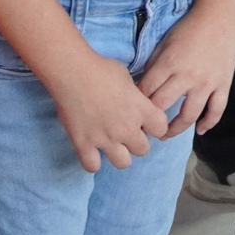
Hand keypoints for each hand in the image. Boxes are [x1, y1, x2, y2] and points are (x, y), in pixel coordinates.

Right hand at [45, 49, 169, 172]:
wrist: (73, 72)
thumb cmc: (101, 68)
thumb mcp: (127, 77)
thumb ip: (135, 96)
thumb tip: (135, 101)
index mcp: (141, 109)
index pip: (161, 129)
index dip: (155, 125)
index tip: (146, 122)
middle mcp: (126, 128)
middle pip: (143, 150)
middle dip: (137, 142)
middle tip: (127, 133)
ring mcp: (105, 139)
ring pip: (123, 163)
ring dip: (119, 155)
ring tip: (112, 145)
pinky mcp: (84, 144)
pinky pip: (92, 166)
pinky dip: (92, 161)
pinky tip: (91, 151)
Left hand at [137, 3, 234, 137]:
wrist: (220, 17)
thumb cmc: (189, 28)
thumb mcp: (164, 44)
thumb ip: (154, 66)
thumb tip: (142, 86)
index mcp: (169, 63)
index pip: (146, 91)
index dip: (137, 103)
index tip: (133, 110)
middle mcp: (186, 76)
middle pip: (162, 107)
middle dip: (150, 119)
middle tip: (144, 127)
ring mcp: (206, 83)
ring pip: (189, 116)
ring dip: (175, 129)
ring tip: (166, 134)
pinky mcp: (222, 84)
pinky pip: (216, 110)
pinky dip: (208, 123)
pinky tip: (200, 130)